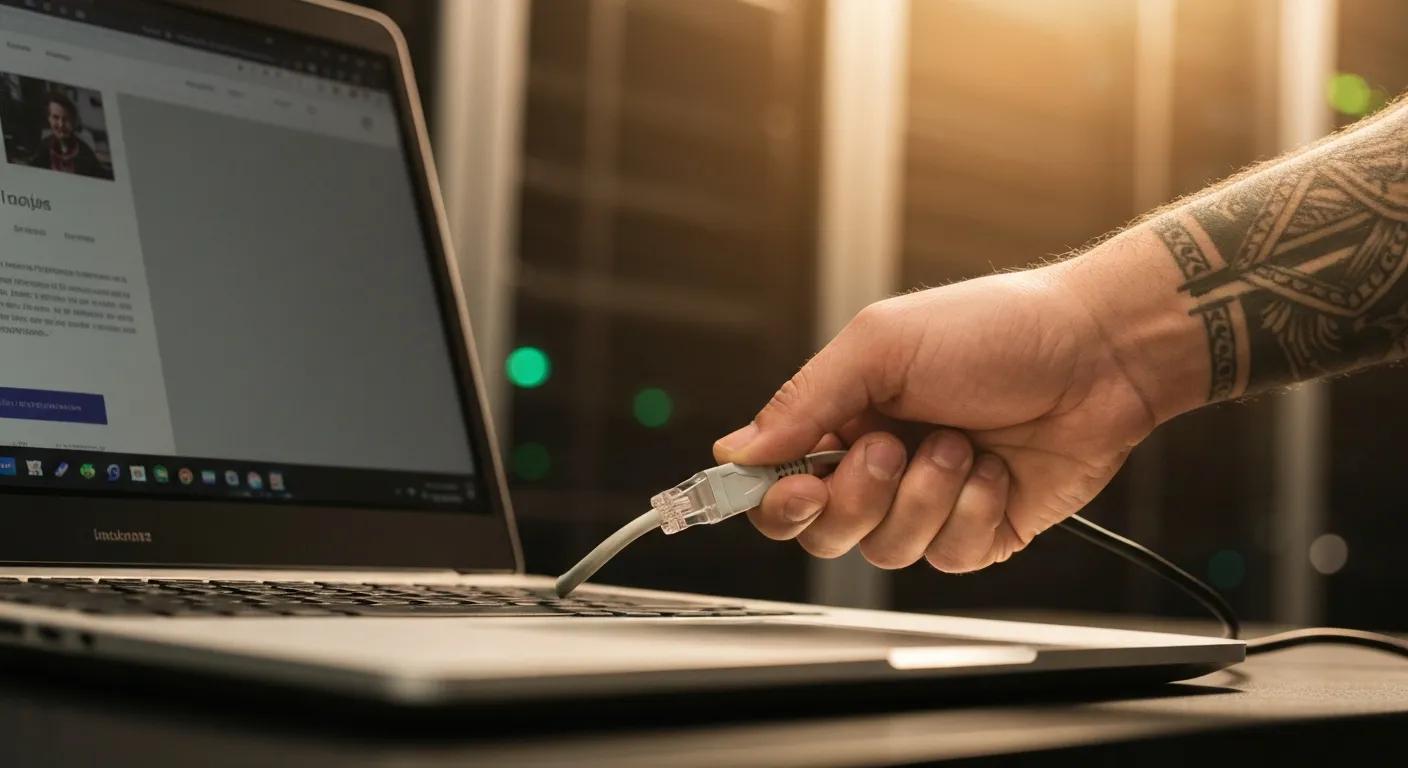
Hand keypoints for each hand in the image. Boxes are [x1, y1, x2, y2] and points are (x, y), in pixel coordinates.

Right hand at [712, 259, 1157, 572]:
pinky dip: (973, 509)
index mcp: (845, 418)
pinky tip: (997, 468)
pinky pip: (949, 556)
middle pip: (825, 531)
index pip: (779, 482)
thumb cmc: (995, 330)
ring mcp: (930, 502)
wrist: (1098, 352)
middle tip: (892, 446)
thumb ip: (803, 401)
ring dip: (926, 495)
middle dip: (858, 496)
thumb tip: (735, 450)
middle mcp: (881, 465)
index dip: (777, 498)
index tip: (796, 486)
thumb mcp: (881, 345)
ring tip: (963, 444)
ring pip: (887, 549)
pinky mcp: (980, 531)